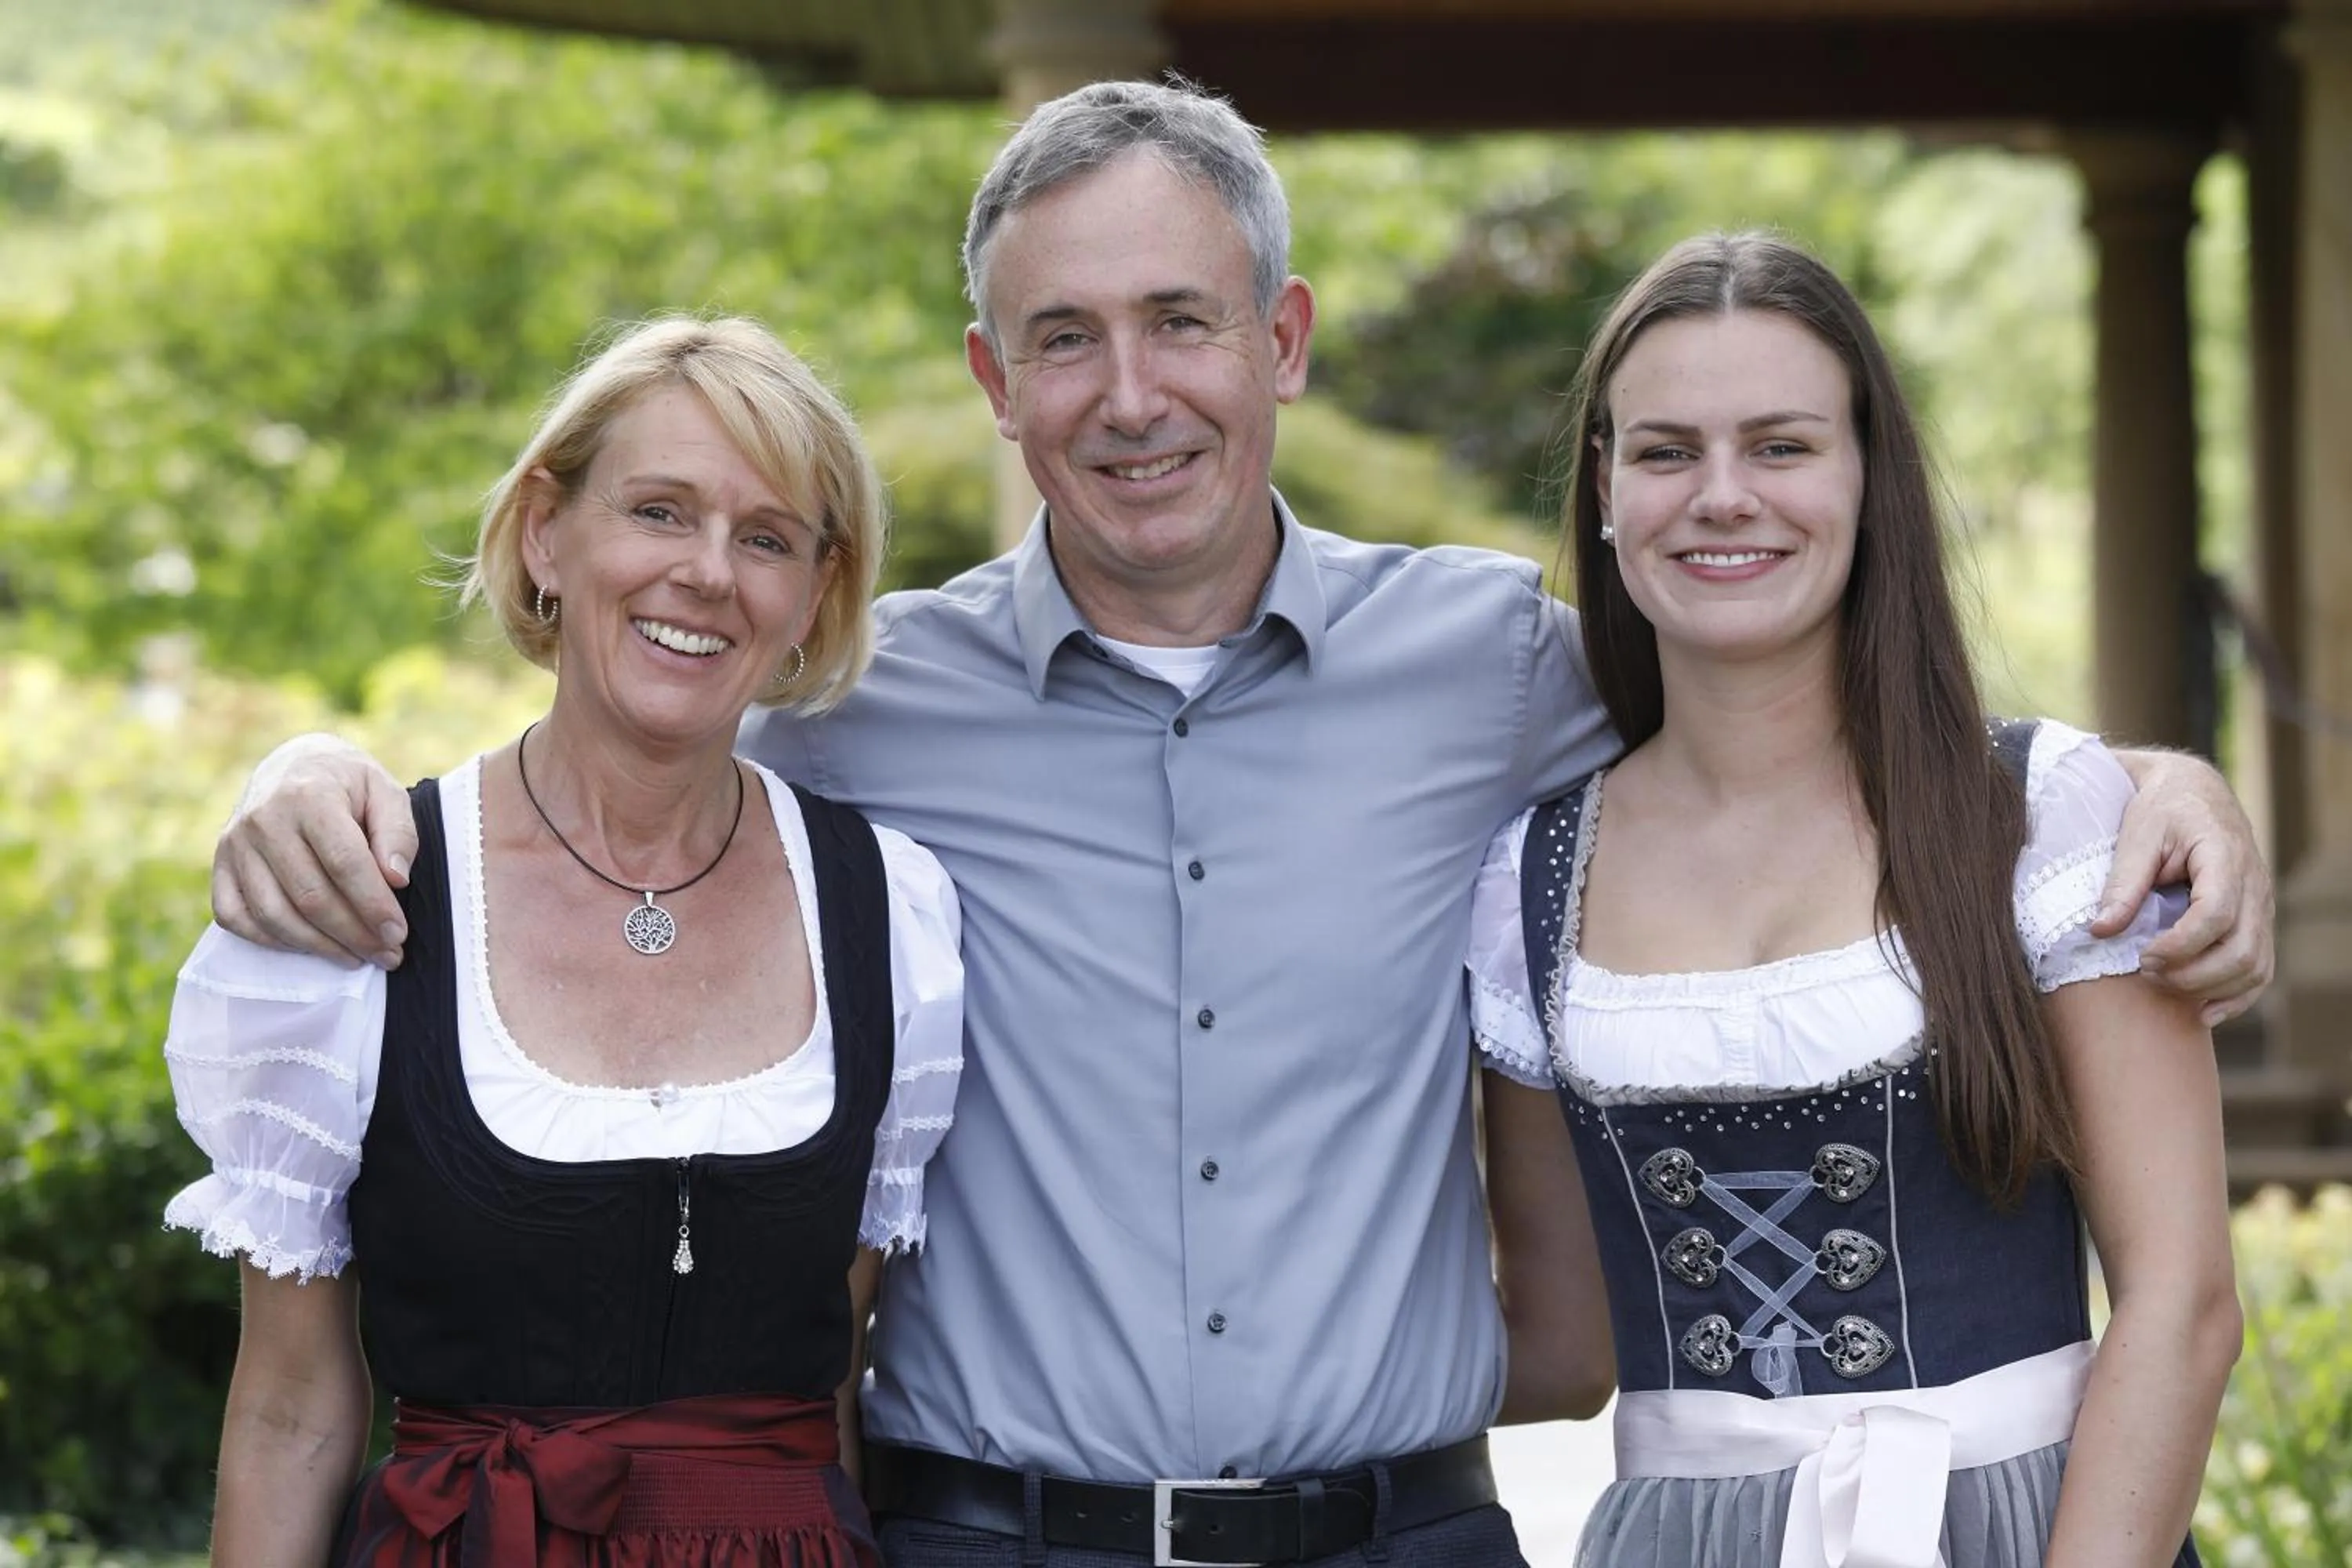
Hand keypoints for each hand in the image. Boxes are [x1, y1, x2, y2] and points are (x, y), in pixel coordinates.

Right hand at [211, 734, 415, 966]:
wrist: (293, 765)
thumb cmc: (348, 785)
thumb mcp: (385, 792)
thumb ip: (397, 833)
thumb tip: (396, 880)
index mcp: (309, 795)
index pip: (344, 863)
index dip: (373, 905)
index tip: (398, 933)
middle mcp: (264, 820)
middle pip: (310, 896)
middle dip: (353, 934)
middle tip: (388, 954)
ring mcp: (234, 844)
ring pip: (274, 914)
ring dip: (319, 946)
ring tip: (358, 957)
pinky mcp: (219, 866)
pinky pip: (237, 918)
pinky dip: (273, 941)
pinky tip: (312, 946)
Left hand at [2095, 749, 2273, 1026]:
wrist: (2195, 793)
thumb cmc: (2162, 810)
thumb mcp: (2136, 835)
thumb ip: (2123, 883)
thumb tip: (2099, 931)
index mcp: (2225, 857)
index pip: (2217, 914)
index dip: (2181, 944)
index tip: (2142, 955)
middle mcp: (2254, 885)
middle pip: (2242, 949)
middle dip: (2193, 973)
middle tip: (2145, 972)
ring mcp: (2262, 907)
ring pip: (2255, 966)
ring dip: (2211, 988)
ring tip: (2162, 984)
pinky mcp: (2258, 922)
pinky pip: (2260, 969)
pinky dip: (2236, 997)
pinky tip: (2202, 1012)